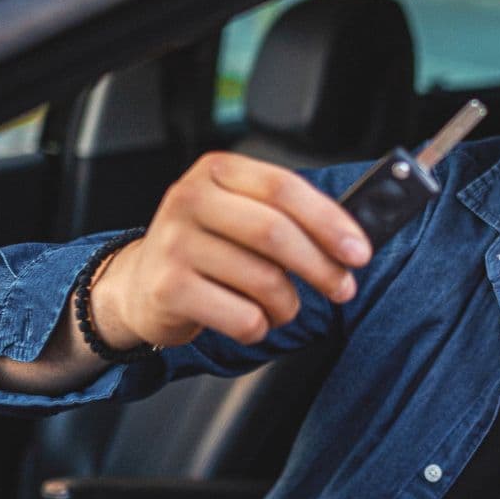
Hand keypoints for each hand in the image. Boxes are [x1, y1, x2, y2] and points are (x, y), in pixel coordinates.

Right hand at [93, 152, 373, 349]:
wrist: (140, 284)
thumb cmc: (207, 248)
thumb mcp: (241, 214)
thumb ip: (288, 217)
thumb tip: (351, 239)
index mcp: (218, 171)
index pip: (284, 188)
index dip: (329, 221)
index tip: (359, 251)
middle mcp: (190, 199)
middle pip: (274, 233)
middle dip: (321, 267)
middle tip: (342, 287)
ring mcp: (174, 243)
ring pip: (262, 280)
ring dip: (287, 304)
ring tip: (282, 308)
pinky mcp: (168, 288)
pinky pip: (241, 316)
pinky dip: (259, 327)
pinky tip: (249, 320)